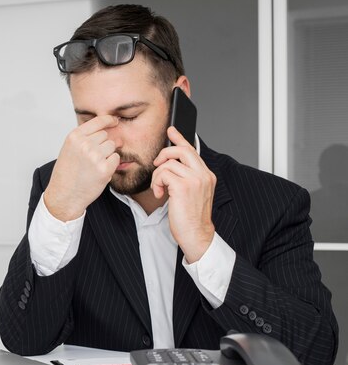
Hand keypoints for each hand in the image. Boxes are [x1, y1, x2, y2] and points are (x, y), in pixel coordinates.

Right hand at [45, 115, 119, 220]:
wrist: (64, 196)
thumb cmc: (66, 174)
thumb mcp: (70, 149)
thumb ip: (86, 137)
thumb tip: (112, 128)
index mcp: (74, 137)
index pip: (98, 120)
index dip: (109, 120)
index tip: (114, 121)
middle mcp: (84, 144)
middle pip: (106, 135)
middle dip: (103, 144)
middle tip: (93, 158)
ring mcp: (95, 156)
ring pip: (112, 146)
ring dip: (107, 154)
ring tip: (94, 166)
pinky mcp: (105, 169)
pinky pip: (116, 158)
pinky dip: (111, 164)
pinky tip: (99, 171)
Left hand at [151, 127, 216, 262]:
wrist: (196, 234)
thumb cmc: (191, 218)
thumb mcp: (191, 194)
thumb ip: (185, 178)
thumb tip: (169, 166)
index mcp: (207, 175)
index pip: (192, 150)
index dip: (180, 138)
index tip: (171, 130)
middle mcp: (203, 175)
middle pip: (181, 150)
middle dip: (164, 154)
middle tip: (157, 164)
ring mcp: (195, 179)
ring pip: (168, 163)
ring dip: (158, 176)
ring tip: (159, 189)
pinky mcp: (183, 186)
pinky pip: (163, 174)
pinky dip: (157, 183)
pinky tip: (159, 194)